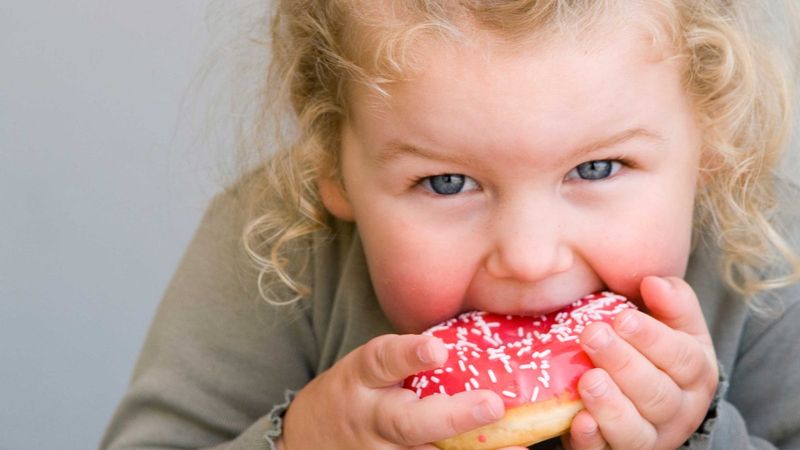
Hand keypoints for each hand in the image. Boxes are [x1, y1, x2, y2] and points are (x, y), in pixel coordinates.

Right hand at [280, 333, 517, 449]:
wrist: (309, 434)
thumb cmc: (358, 390)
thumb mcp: (371, 366)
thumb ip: (410, 358)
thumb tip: (481, 337)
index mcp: (363, 377)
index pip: (383, 360)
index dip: (409, 355)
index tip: (438, 350)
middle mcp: (370, 418)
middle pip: (407, 423)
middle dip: (453, 416)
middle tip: (491, 405)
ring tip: (516, 446)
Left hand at [565, 276, 717, 449]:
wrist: (642, 402)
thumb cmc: (653, 352)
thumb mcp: (673, 326)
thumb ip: (671, 302)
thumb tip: (654, 282)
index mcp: (696, 375)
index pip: (682, 358)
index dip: (652, 339)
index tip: (621, 318)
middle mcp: (678, 412)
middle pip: (657, 393)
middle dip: (623, 364)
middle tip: (592, 336)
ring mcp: (648, 437)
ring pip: (635, 430)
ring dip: (610, 405)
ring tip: (588, 379)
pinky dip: (592, 439)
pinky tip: (578, 420)